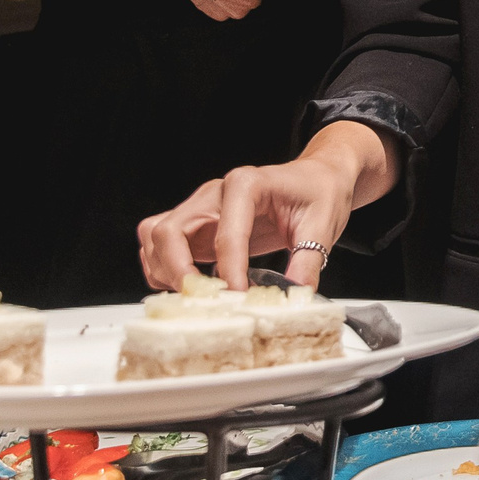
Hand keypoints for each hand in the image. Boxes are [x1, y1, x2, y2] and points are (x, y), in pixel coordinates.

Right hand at [136, 121, 378, 289]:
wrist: (316, 178)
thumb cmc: (318, 191)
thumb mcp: (324, 223)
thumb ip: (309, 260)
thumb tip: (296, 296)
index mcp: (246, 185)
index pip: (226, 234)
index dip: (229, 272)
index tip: (238, 298)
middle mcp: (214, 193)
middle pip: (170, 230)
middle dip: (178, 272)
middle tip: (202, 301)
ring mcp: (201, 208)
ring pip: (155, 235)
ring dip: (165, 271)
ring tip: (194, 297)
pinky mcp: (197, 225)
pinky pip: (160, 244)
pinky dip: (163, 268)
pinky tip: (189, 288)